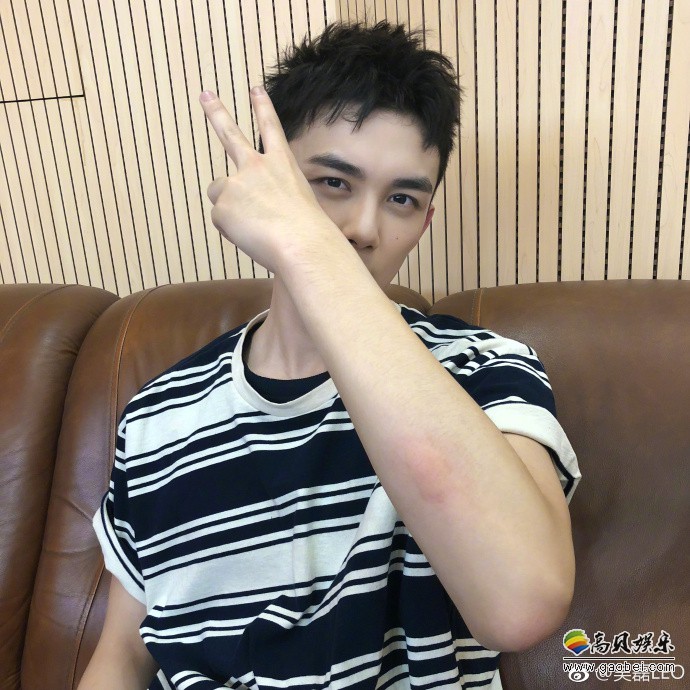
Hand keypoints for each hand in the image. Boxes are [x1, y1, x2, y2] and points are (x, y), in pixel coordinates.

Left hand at [200, 87, 334, 272]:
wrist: (302, 244)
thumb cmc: (309, 233)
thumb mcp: (299, 205)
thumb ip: (274, 199)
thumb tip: (252, 212)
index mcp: (282, 164)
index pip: (271, 129)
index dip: (262, 107)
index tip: (255, 89)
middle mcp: (257, 166)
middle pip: (231, 135)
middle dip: (216, 112)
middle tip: (205, 95)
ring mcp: (237, 182)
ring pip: (219, 192)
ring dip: (229, 207)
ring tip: (253, 225)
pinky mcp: (222, 204)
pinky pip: (221, 221)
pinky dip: (231, 231)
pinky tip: (251, 236)